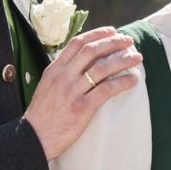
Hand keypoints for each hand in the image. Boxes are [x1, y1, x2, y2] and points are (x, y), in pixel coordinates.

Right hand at [24, 26, 141, 159]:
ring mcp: (72, 92)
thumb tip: (81, 63)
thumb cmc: (42, 115)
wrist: (33, 138)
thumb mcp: (46, 86)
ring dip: (123, 60)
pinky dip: (122, 83)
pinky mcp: (82, 108)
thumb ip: (62, 73)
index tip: (112, 31)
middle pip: (92, 51)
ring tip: (137, 58)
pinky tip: (133, 80)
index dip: (97, 34)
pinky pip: (106, 90)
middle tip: (128, 41)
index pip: (77, 43)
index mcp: (54, 69)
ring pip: (102, 68)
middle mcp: (63, 77)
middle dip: (113, 42)